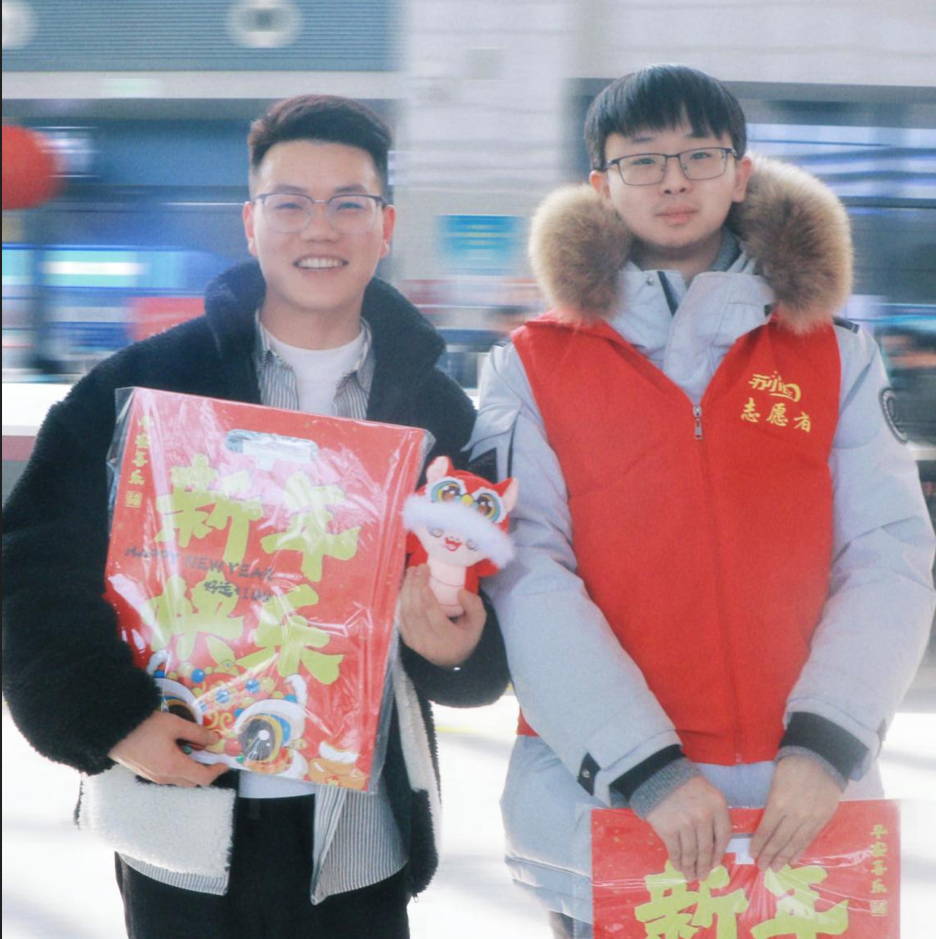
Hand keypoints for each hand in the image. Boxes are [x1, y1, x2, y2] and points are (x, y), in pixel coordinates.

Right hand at [109, 711, 229, 787]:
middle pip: (192, 781)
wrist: (113, 732)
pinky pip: (169, 776)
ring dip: (192, 769)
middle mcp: (165, 777)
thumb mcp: (175, 725)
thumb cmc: (145, 727)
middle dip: (206, 770)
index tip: (225, 761)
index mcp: (174, 767)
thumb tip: (214, 739)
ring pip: (180, 779)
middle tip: (212, 754)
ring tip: (196, 750)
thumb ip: (197, 733)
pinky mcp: (146, 773)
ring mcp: (154, 777)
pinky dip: (180, 767)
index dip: (217, 771)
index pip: (203, 778)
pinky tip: (179, 750)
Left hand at [397, 564, 485, 667]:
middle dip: (414, 586)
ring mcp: (415, 643)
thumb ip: (474, 606)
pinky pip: (400, 616)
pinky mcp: (407, 639)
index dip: (426, 592)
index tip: (425, 571)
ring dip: (406, 589)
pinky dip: (401, 599)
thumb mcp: (478, 622)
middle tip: (417, 568)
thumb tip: (460, 592)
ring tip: (410, 572)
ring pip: (406, 613)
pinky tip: (405, 585)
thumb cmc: (465, 635)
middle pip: (416, 611)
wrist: (451, 658)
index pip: (433, 614)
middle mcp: (429, 644)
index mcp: (449, 641)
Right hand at [645, 776, 731, 883]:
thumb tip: (713, 846)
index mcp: (717, 806)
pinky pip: (675, 851)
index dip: (719, 854)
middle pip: (707, 848)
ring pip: (691, 853)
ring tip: (690, 876)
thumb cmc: (683, 783)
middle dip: (704, 866)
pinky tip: (678, 866)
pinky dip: (677, 861)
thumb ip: (713, 815)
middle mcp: (704, 817)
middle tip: (702, 877)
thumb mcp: (706, 793)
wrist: (655, 774)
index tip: (715, 864)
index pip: (723, 836)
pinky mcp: (668, 829)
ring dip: (690, 867)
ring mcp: (685, 824)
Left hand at [751, 754, 841, 870]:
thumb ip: (772, 801)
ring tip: (775, 868)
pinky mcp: (823, 819)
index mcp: (779, 801)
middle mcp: (795, 813)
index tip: (752, 853)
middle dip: (769, 855)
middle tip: (762, 867)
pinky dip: (800, 850)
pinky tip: (793, 859)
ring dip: (784, 857)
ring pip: (795, 843)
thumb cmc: (793, 765)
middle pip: (780, 840)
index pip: (766, 828)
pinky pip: (809, 839)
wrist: (821, 758)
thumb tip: (764, 820)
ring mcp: (811, 818)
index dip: (759, 843)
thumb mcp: (775, 779)